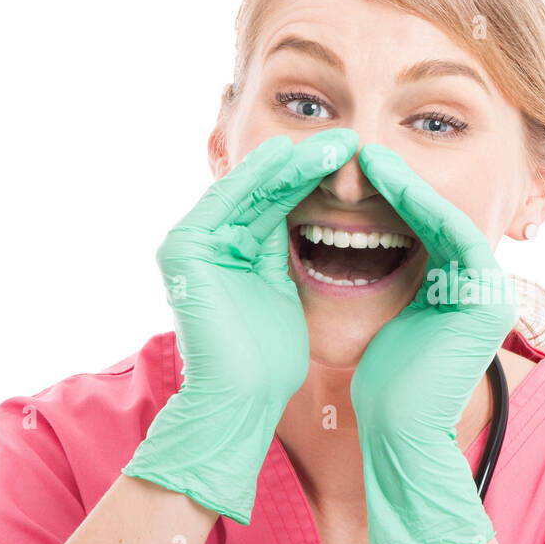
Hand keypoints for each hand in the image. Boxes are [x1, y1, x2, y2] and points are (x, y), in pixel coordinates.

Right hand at [123, 128, 358, 523]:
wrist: (238, 403)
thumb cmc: (266, 364)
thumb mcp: (283, 295)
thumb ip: (283, 257)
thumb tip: (311, 225)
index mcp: (229, 250)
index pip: (277, 202)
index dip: (316, 179)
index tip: (359, 163)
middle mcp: (206, 239)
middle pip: (264, 188)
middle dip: (308, 162)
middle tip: (352, 140)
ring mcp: (191, 241)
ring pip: (250, 187)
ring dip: (294, 162)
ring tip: (336, 144)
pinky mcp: (185, 248)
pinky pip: (231, 200)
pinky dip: (265, 178)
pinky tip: (299, 158)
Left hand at [350, 143, 518, 543]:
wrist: (401, 435)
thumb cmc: (387, 388)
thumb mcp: (391, 319)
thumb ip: (397, 283)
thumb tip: (368, 247)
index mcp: (462, 291)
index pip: (428, 228)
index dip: (393, 193)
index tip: (352, 168)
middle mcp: (483, 286)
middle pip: (440, 217)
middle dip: (399, 180)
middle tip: (358, 148)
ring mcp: (491, 292)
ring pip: (448, 217)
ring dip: (408, 182)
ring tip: (368, 155)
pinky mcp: (488, 300)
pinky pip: (453, 234)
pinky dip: (420, 204)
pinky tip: (386, 180)